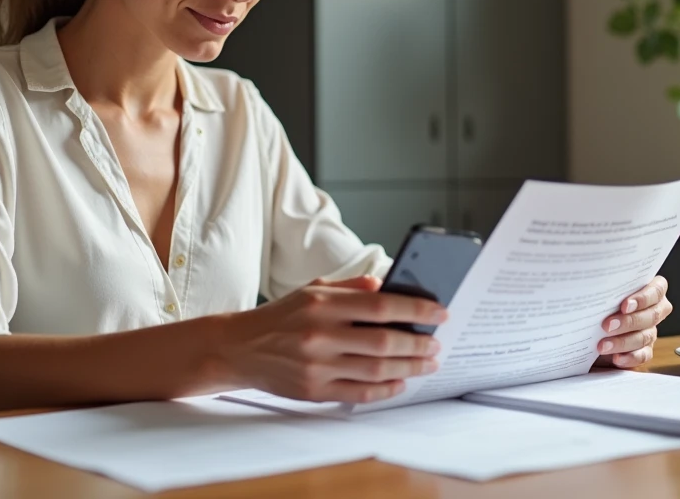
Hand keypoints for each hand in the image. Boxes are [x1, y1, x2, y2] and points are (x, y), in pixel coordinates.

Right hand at [220, 275, 446, 403]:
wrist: (239, 347)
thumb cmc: (282, 316)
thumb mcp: (313, 289)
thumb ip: (352, 287)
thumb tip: (389, 287)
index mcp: (322, 303)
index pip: (381, 306)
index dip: (416, 310)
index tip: (439, 313)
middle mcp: (320, 334)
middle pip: (384, 342)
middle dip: (418, 343)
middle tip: (437, 343)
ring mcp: (317, 366)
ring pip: (377, 370)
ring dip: (410, 368)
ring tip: (428, 363)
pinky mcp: (314, 391)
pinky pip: (360, 393)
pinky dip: (385, 390)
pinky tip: (400, 382)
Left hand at [595, 276, 670, 368]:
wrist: (587, 327)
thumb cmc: (597, 302)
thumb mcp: (602, 292)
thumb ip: (606, 287)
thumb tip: (593, 286)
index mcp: (649, 290)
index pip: (657, 290)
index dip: (643, 298)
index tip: (624, 305)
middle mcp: (653, 310)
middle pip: (652, 316)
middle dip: (629, 321)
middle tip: (607, 325)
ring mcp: (650, 331)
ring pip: (645, 337)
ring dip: (623, 342)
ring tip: (603, 345)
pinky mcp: (644, 350)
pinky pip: (642, 355)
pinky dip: (629, 357)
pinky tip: (616, 358)